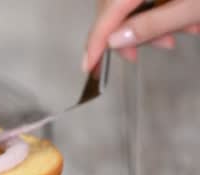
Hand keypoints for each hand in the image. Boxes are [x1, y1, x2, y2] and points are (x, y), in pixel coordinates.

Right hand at [83, 0, 199, 71]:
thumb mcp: (190, 8)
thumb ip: (151, 24)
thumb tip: (114, 41)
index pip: (108, 13)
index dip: (96, 41)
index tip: (88, 65)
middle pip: (114, 9)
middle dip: (129, 34)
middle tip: (143, 52)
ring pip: (129, 6)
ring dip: (149, 25)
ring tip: (180, 33)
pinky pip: (143, 0)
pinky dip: (158, 13)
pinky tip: (182, 20)